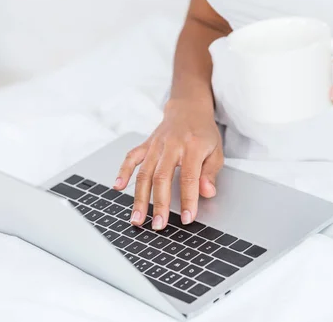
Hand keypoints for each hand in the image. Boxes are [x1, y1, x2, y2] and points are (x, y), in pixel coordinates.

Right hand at [114, 98, 223, 229]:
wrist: (188, 108)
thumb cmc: (203, 133)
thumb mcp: (216, 151)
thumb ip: (211, 173)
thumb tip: (207, 192)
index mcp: (192, 147)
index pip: (189, 177)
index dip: (187, 199)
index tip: (187, 218)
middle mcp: (171, 145)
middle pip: (162, 177)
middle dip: (159, 204)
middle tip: (159, 224)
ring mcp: (156, 144)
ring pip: (144, 172)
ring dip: (139, 198)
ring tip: (137, 219)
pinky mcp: (145, 144)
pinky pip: (131, 158)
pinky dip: (122, 172)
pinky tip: (117, 187)